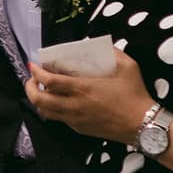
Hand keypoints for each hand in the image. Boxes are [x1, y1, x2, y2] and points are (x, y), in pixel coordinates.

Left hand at [26, 46, 151, 141]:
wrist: (143, 124)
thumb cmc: (135, 94)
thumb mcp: (128, 67)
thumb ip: (114, 53)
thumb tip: (103, 45)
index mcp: (82, 89)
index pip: (48, 81)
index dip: (36, 73)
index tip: (33, 65)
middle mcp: (73, 105)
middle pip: (38, 100)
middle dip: (29, 88)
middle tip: (32, 79)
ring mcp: (74, 119)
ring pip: (44, 112)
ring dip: (38, 100)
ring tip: (41, 91)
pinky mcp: (79, 128)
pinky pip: (58, 119)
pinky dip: (52, 109)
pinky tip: (58, 102)